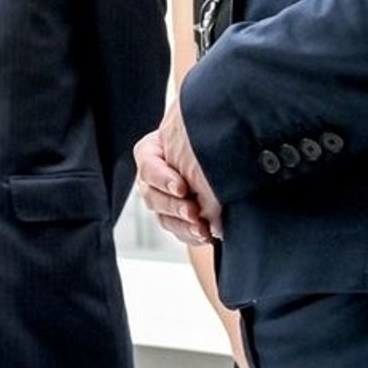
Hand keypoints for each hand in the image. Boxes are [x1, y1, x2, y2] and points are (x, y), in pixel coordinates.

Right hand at [134, 101, 221, 244]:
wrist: (218, 149)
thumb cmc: (205, 134)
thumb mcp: (196, 131)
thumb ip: (195, 139)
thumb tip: (209, 142)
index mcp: (150, 152)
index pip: (148, 166)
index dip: (163, 179)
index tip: (182, 187)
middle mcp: (151, 178)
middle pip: (152, 196)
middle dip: (174, 206)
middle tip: (193, 212)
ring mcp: (161, 199)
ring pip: (163, 218)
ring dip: (182, 225)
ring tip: (202, 229)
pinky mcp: (176, 217)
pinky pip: (177, 231)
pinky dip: (190, 235)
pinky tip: (205, 235)